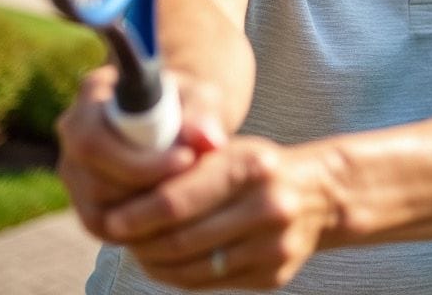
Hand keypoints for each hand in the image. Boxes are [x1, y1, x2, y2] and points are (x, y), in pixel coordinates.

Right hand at [57, 66, 226, 239]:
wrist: (184, 118)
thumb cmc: (189, 102)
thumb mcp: (201, 99)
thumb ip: (202, 116)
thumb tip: (209, 140)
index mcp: (93, 94)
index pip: (93, 139)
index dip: (137, 160)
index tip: (186, 159)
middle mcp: (73, 133)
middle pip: (93, 181)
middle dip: (148, 188)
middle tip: (193, 182)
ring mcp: (75, 172)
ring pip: (98, 212)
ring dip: (148, 209)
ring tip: (189, 192)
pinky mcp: (86, 204)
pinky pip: (107, 228)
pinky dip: (143, 225)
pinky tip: (176, 212)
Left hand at [103, 136, 334, 289]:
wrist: (320, 195)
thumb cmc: (260, 168)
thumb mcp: (233, 151)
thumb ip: (189, 167)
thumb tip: (127, 194)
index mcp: (252, 164)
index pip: (177, 198)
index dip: (138, 213)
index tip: (111, 218)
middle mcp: (266, 205)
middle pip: (180, 238)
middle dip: (140, 242)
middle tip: (117, 237)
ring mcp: (272, 245)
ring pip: (191, 268)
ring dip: (155, 263)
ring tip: (139, 250)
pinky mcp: (272, 275)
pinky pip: (210, 282)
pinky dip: (180, 275)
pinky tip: (168, 262)